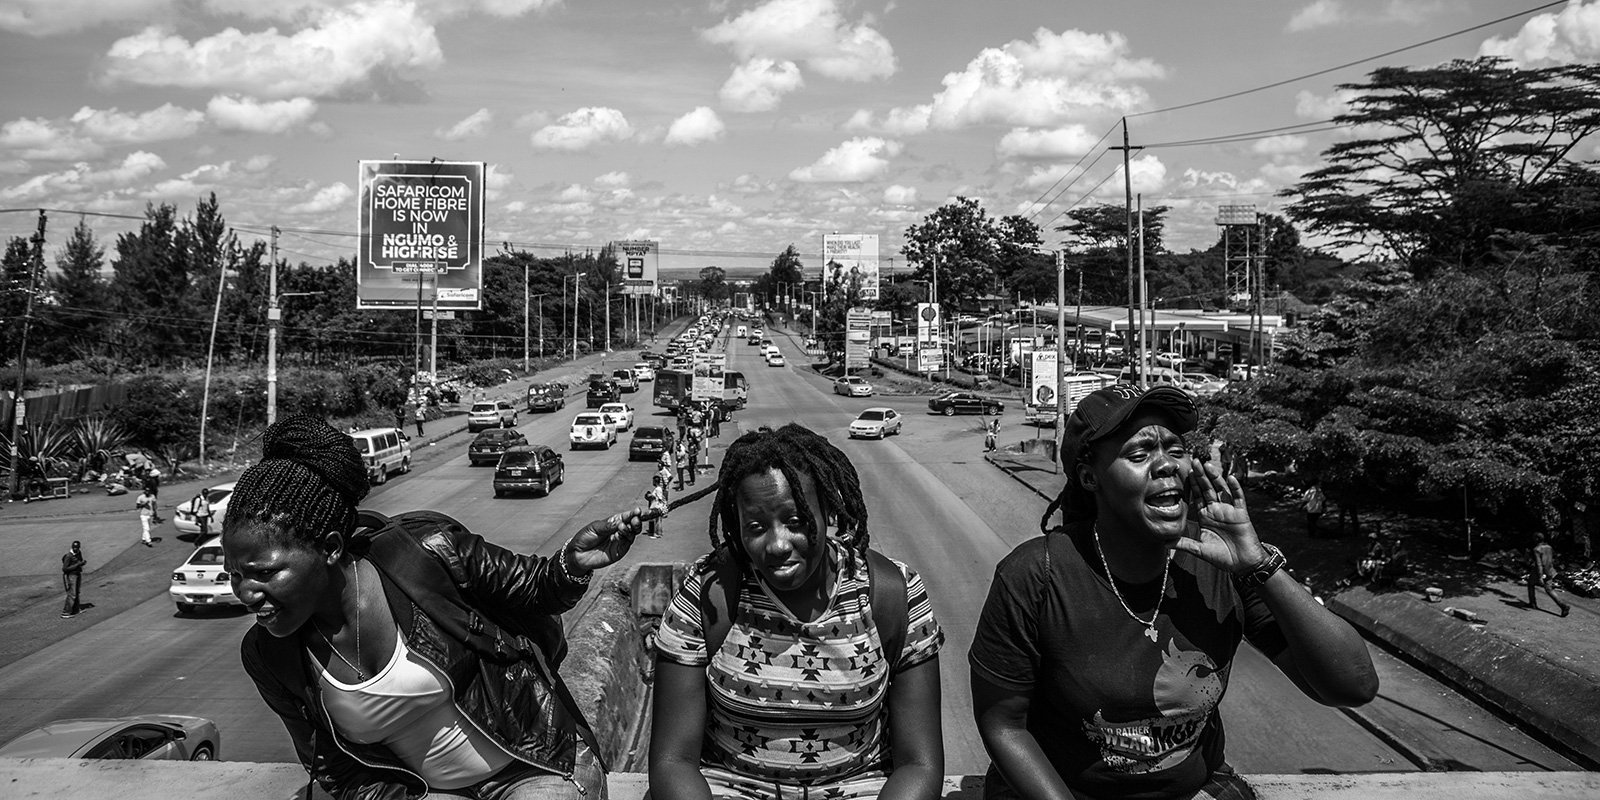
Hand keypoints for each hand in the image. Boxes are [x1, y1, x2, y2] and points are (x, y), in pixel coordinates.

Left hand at [566, 508, 645, 573]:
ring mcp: (619, 541)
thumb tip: (620, 522)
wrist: (577, 554)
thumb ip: (607, 526)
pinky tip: (621, 533)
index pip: (626, 517)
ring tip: (627, 525)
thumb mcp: (594, 528)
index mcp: (613, 523)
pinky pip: (626, 543)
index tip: (637, 511)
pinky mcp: (619, 551)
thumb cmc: (584, 538)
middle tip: (636, 518)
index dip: (632, 513)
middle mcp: (618, 531)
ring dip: (632, 528)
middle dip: (636, 520)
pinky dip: (626, 537)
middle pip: (632, 525)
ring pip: (632, 534)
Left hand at [1173, 458, 1266, 573]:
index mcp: (1206, 516)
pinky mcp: (1242, 514)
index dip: (1192, 485)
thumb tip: (1164, 543)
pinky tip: (1230, 478)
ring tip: (1207, 465)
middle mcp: (1217, 510)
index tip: (1185, 472)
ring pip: (1222, 490)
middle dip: (1201, 476)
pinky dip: (1236, 488)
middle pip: (1208, 489)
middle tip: (1194, 461)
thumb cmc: (1223, 557)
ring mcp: (1230, 511)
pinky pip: (1239, 499)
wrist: (1243, 565)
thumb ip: (1184, 544)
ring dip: (1215, 477)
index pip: (1197, 496)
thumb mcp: (1200, 550)